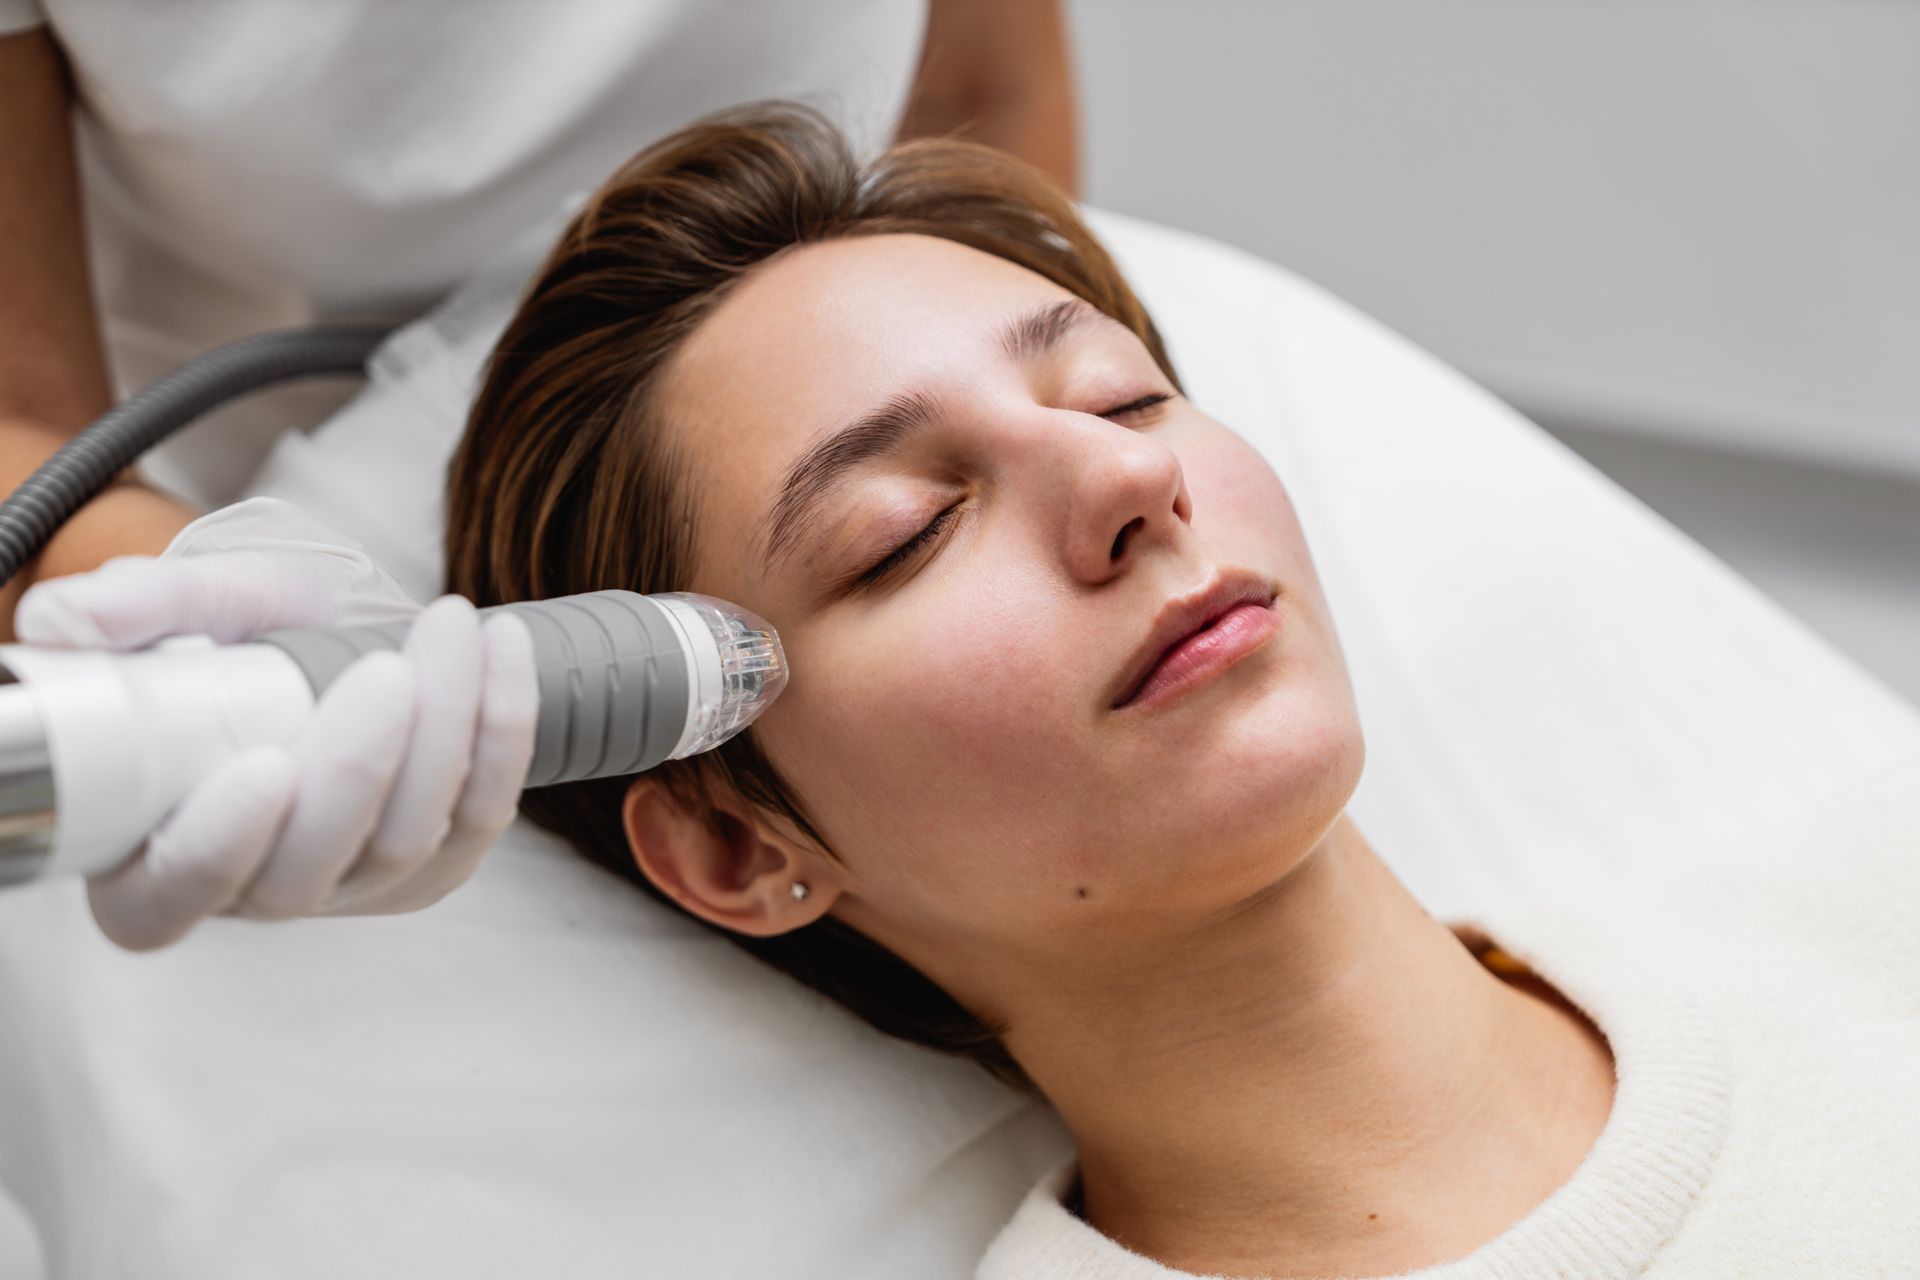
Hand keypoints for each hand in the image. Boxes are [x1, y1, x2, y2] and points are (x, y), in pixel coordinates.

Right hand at [12, 497, 538, 949]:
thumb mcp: (195, 600)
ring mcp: (352, 888)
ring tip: (448, 627)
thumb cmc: (246, 629)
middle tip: (386, 669)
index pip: (169, 897)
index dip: (215, 847)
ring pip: (408, 843)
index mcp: (153, 859)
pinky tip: (501, 650)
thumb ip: (141, 606)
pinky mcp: (437, 863)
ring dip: (444, 731)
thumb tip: (73, 619)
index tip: (265, 763)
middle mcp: (253, 892)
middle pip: (308, 870)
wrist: (333, 625)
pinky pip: (483, 817)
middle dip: (359, 767)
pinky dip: (503, 730)